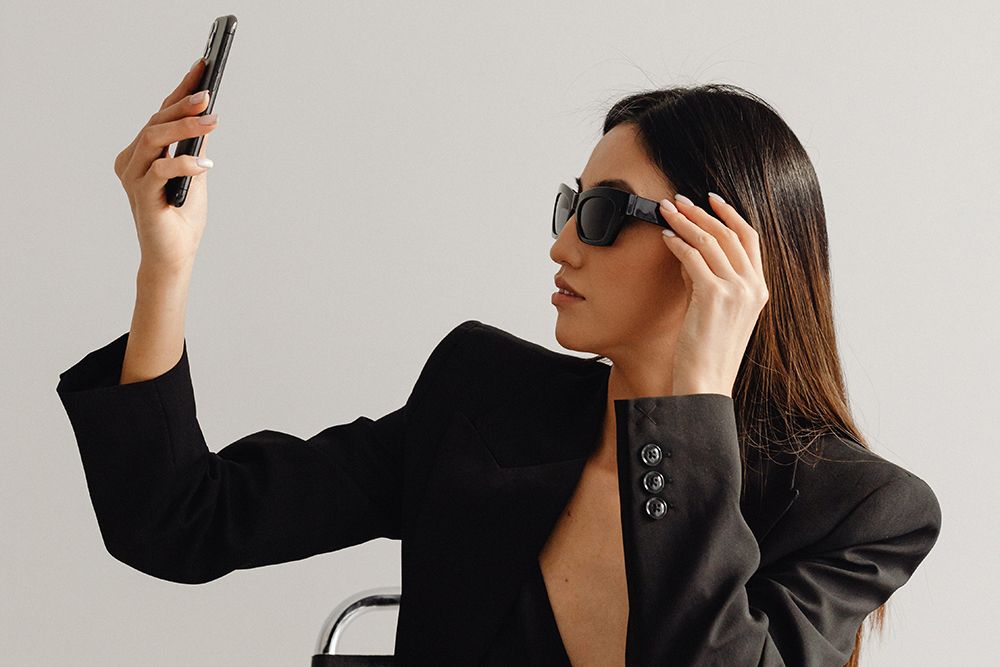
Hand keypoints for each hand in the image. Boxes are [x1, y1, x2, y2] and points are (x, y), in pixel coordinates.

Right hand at [113, 57, 218, 272]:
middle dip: (183, 105)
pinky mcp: (141, 195)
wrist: (173, 256)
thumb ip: (194, 149)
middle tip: (208, 93)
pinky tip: (205, 162)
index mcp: (142, 153)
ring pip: (154, 139)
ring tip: (212, 121)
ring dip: (184, 128)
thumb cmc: (182, 218)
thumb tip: (208, 118)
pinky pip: (159, 170)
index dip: (180, 90)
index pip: (161, 115)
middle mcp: (132, 161)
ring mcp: (133, 177)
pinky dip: (183, 163)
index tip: (201, 67)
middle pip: (155, 123)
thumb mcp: (195, 176)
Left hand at [658, 193, 768, 396]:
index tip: (711, 199)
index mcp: (759, 289)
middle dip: (702, 211)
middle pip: (729, 233)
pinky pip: (693, 258)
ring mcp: (736, 291)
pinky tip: (664, 237)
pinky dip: (677, 243)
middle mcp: (752, 287)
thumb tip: (688, 252)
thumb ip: (708, 280)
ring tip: (666, 210)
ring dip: (685, 221)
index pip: (749, 239)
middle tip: (679, 199)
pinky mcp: (714, 296)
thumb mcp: (716, 311)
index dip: (730, 214)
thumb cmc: (706, 352)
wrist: (706, 384)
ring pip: (710, 240)